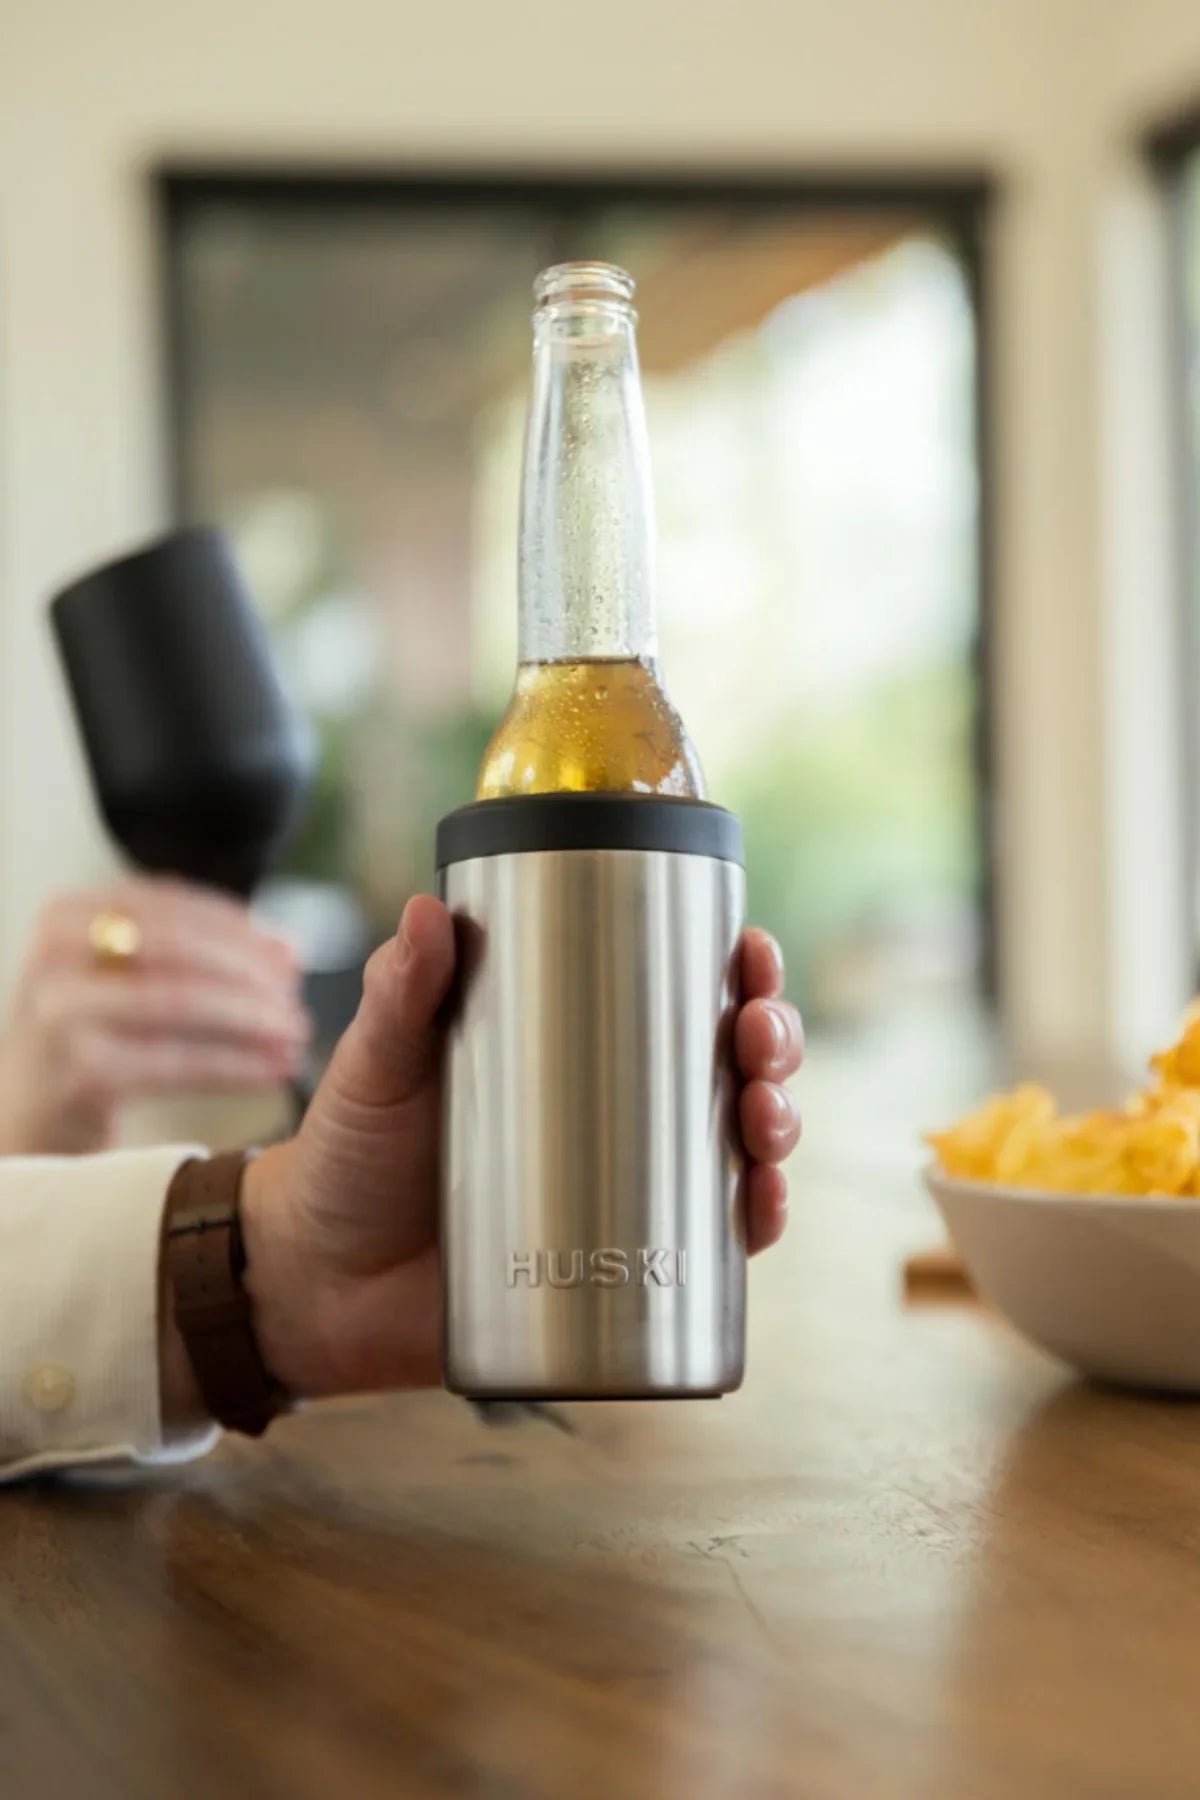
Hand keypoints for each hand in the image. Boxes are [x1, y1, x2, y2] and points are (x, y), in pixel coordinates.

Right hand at [0, 877, 309, 1155]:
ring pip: (184, 1002)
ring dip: (254, 1019)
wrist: (18, 1121)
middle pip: (182, 949)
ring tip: (295, 1035)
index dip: (241, 929)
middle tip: (297, 998)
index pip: (173, 906)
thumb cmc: (84, 1043)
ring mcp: (64, 1013)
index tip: (290, 954)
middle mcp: (57, 954)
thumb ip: (186, 953)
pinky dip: (237, 1066)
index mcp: (70, 915)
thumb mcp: (113, 978)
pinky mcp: (81, 1072)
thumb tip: (287, 951)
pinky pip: (180, 1063)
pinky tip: (274, 1072)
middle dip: (253, 973)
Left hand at [233, 895, 802, 1403]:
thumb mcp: (376, 1065)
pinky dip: (758, 1217)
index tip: (749, 952)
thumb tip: (427, 911)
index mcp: (570, 1038)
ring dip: (780, 1118)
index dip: (733, 967)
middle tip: (755, 1036)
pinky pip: (716, 1239)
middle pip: (728, 1058)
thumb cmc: (351, 1157)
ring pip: (740, 1140)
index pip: (674, 988)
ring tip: (763, 1115)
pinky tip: (765, 1201)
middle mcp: (615, 1106)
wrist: (320, 1284)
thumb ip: (399, 994)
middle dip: (771, 1038)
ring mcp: (625, 1184)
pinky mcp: (622, 1262)